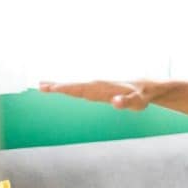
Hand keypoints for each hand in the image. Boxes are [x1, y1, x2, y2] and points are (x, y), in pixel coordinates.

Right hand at [38, 79, 153, 109]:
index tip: (52, 88)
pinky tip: (59, 88)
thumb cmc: (142, 96)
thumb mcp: (137, 102)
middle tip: (39, 86)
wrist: (147, 88)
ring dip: (58, 86)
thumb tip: (115, 103)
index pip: (81, 89)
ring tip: (42, 85)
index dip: (66, 88)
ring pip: (74, 86)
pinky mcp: (97, 89)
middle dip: (57, 86)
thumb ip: (126, 102)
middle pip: (73, 86)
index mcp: (102, 88)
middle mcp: (97, 85)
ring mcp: (96, 87)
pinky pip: (80, 88)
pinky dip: (68, 87)